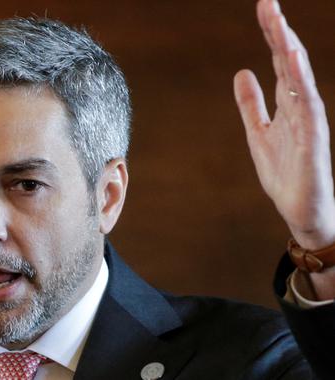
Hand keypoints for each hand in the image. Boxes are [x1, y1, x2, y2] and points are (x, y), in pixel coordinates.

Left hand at [234, 0, 334, 298]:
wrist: (301, 211)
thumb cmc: (285, 173)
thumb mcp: (258, 133)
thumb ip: (251, 104)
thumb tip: (241, 72)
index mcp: (287, 104)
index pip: (278, 62)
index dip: (271, 35)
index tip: (264, 7)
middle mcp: (300, 106)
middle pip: (288, 63)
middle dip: (279, 33)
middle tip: (267, 4)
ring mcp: (309, 121)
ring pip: (300, 79)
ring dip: (289, 51)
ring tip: (279, 25)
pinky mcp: (313, 139)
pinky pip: (307, 105)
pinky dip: (300, 81)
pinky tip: (291, 60)